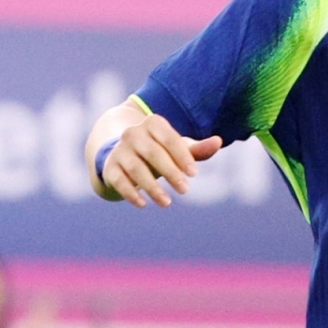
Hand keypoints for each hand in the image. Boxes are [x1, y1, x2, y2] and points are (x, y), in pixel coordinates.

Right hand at [101, 114, 222, 207]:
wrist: (123, 152)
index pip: (169, 139)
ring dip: (152, 187)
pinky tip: (143, 204)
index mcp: (153, 123)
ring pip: (136, 169)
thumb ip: (197, 148)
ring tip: (167, 202)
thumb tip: (218, 141)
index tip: (194, 174)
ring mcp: (119, 150)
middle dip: (171, 172)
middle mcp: (133, 133)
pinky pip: (119, 180)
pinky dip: (130, 193)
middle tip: (185, 190)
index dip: (182, 156)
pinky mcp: (109, 167)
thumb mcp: (178, 147)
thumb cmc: (159, 149)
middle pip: (153, 153)